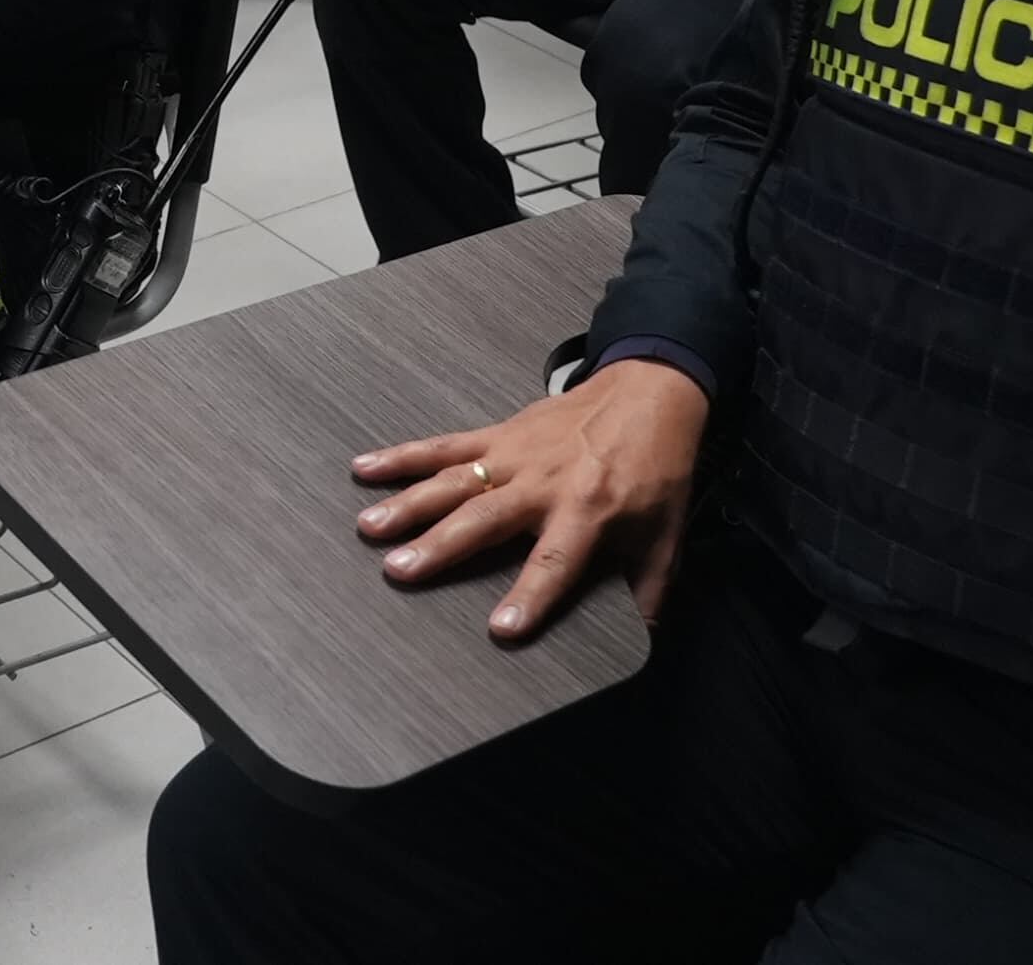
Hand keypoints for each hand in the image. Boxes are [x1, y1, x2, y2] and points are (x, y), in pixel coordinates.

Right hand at [351, 355, 709, 638]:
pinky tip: (366, 467)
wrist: (649, 392)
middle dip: (441, 546)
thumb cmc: (657, 467)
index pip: (556, 561)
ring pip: (454, 481)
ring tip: (370, 526)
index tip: (501, 627)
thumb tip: (643, 639)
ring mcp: (514, 454)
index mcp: (589, 509)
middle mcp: (544, 481)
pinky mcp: (497, 434)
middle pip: (485, 519)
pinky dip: (403, 456)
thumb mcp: (666, 535)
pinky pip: (444, 445)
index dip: (530, 595)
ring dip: (409, 503)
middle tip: (400, 570)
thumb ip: (650, 589)